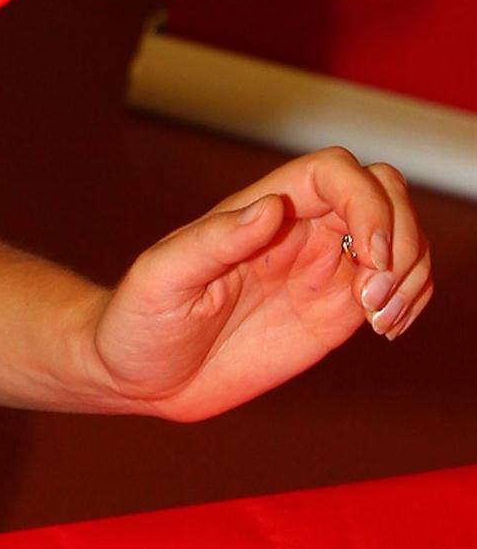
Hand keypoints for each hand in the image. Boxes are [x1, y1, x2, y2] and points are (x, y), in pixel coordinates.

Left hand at [91, 149, 432, 421]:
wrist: (139, 375)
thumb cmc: (137, 320)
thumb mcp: (162, 278)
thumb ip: (214, 241)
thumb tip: (271, 208)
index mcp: (258, 210)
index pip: (336, 173)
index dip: (368, 203)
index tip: (371, 256)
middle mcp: (298, 230)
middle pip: (383, 194)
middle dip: (403, 235)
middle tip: (374, 296)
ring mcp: (320, 269)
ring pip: (400, 238)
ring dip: (412, 272)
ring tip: (380, 320)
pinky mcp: (334, 311)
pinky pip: (394, 286)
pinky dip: (411, 299)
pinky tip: (387, 328)